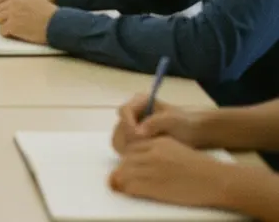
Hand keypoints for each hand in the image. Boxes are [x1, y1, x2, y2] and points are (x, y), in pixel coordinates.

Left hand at [0, 0, 56, 43]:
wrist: (57, 24)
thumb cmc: (47, 13)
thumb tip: (4, 4)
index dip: (3, 5)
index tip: (6, 11)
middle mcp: (14, 0)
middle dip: (2, 15)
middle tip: (9, 21)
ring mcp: (12, 13)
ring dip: (3, 23)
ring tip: (13, 27)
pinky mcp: (13, 25)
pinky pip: (2, 29)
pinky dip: (6, 32)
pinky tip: (14, 33)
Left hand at [110, 138, 230, 208]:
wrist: (214, 180)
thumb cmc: (199, 168)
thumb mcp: (175, 149)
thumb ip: (157, 150)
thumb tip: (141, 159)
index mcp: (158, 142)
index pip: (132, 147)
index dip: (127, 158)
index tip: (126, 166)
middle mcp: (153, 152)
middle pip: (126, 158)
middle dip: (122, 169)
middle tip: (119, 178)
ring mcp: (153, 168)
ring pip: (125, 171)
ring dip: (120, 179)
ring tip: (119, 185)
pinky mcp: (155, 185)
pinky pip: (132, 185)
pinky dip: (126, 189)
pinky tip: (127, 191)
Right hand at [112, 95, 202, 154]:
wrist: (194, 134)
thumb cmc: (184, 122)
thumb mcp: (172, 119)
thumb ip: (154, 123)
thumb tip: (138, 133)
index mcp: (139, 102)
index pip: (124, 111)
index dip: (128, 123)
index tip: (139, 136)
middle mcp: (132, 114)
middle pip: (119, 126)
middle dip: (127, 139)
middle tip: (141, 149)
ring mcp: (132, 128)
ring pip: (119, 139)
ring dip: (128, 148)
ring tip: (144, 154)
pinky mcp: (134, 141)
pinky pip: (125, 148)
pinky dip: (131, 154)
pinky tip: (144, 158)